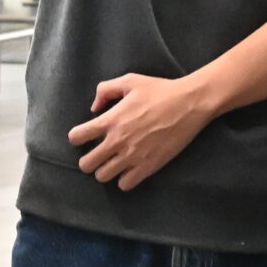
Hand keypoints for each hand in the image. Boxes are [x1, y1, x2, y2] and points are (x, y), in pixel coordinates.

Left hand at [68, 72, 218, 189]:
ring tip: (113, 163)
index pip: (77, 137)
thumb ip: (105, 90)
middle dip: (88, 160)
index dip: (77, 136)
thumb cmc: (160, 90)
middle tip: (98, 154)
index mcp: (110, 120)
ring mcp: (132, 156)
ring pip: (103, 176)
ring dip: (105, 170)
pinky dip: (124, 180)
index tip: (85, 135)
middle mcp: (117, 141)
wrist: (189, 104)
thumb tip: (94, 108)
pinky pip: (125, 185)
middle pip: (86, 164)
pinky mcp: (148, 166)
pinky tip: (129, 170)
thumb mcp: (129, 81)